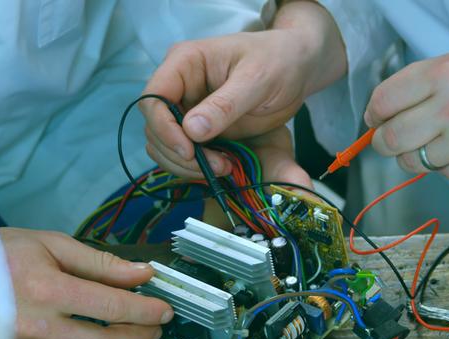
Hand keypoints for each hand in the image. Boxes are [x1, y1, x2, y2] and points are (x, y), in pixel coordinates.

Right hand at [0, 228, 172, 338]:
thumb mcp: (49, 244)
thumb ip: (99, 262)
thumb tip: (140, 273)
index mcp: (46, 289)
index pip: (113, 306)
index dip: (146, 310)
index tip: (163, 310)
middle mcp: (35, 325)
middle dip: (138, 336)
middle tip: (153, 327)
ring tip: (124, 334)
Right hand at [140, 0, 344, 184]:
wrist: (296, 68)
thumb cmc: (277, 61)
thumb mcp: (256, 79)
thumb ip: (225, 105)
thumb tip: (192, 131)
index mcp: (185, 63)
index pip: (153, 98)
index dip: (163, 127)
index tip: (188, 150)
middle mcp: (179, 87)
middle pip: (155, 127)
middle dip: (180, 152)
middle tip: (216, 166)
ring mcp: (187, 109)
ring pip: (165, 145)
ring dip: (188, 165)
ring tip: (225, 168)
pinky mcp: (200, 130)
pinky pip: (185, 154)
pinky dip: (198, 167)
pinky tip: (225, 167)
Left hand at [365, 47, 448, 186]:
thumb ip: (432, 83)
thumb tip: (392, 107)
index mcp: (446, 74)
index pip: (384, 101)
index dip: (375, 112)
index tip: (377, 117)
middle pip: (389, 139)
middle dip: (385, 140)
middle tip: (393, 137)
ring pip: (414, 162)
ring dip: (419, 154)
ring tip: (444, 140)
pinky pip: (446, 174)